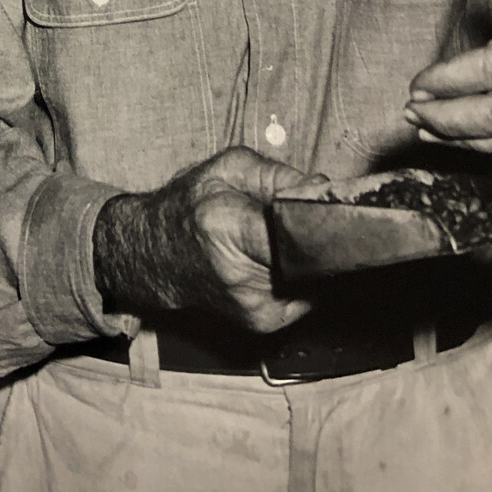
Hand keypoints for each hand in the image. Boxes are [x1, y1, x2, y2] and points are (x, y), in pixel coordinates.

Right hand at [93, 146, 319, 334]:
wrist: (156, 256)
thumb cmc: (190, 206)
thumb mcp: (228, 169)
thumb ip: (279, 175)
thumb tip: (324, 191)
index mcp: (226, 228)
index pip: (296, 234)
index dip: (323, 219)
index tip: (335, 207)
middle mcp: (241, 275)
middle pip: (314, 256)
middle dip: (319, 234)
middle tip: (307, 216)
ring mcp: (253, 306)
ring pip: (315, 276)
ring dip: (309, 256)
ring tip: (280, 238)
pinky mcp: (264, 323)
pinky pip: (307, 293)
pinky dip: (301, 275)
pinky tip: (276, 261)